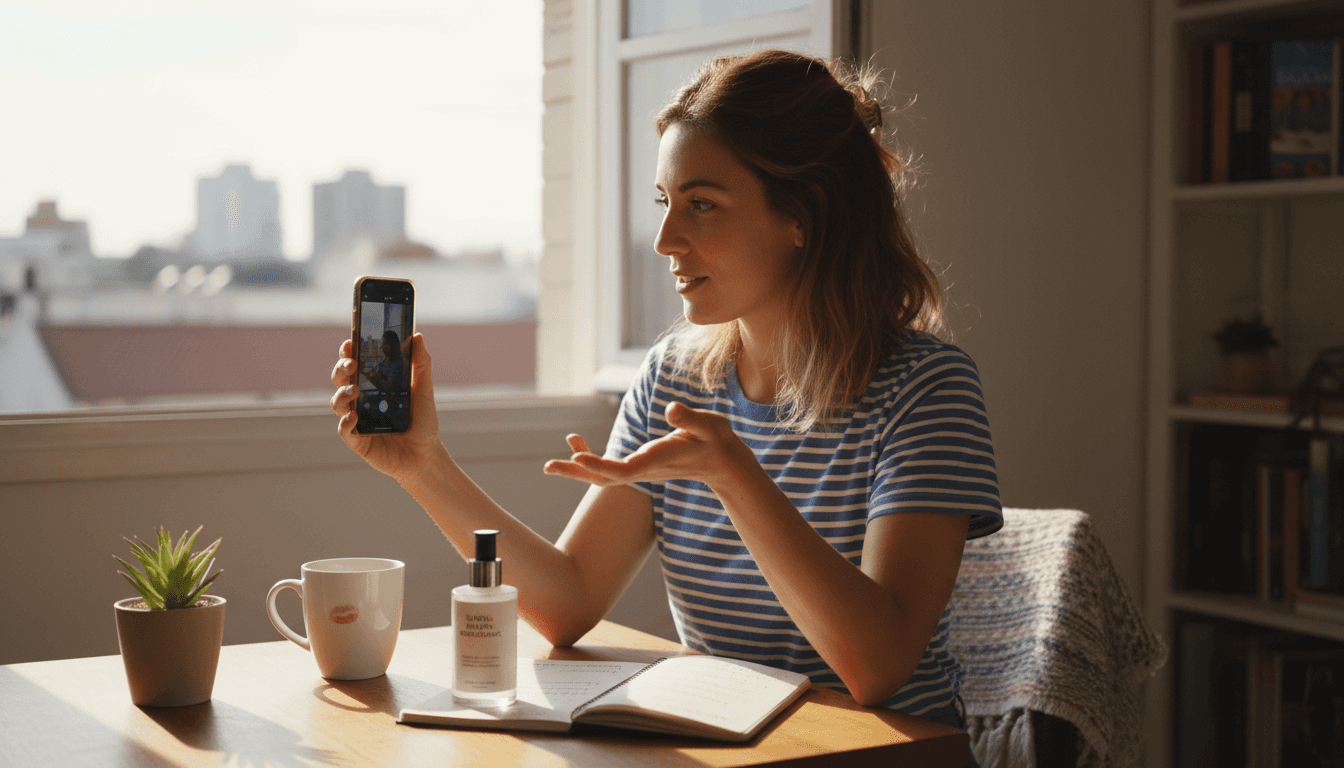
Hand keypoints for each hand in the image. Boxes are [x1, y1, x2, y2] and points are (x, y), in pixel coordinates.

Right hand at [330, 333, 442, 482]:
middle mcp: (361, 401)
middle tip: (351, 364)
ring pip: (338, 403)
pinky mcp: (357, 441)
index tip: (350, 343)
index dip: (348, 353)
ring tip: (355, 390)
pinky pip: (344, 430)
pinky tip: (354, 416)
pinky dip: (345, 422)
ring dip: (342, 394)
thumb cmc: (423, 423)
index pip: (355, 365)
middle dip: (341, 369)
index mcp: (373, 386)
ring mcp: (356, 421)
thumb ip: (420, 365)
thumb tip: (418, 336)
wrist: (426, 455)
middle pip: (340, 380)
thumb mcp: (424, 391)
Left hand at [543, 402, 752, 489]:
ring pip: (602, 476)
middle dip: (577, 473)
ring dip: (577, 469)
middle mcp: (644, 469)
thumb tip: (671, 410)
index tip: (577, 456)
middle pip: (604, 478)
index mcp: (657, 460)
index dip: (599, 464)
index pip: (624, 469)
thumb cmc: (716, 440)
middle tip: (548, 467)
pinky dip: (589, 458)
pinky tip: (576, 443)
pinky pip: (607, 468)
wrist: (722, 462)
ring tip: (551, 464)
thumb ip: (690, 419)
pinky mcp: (638, 466)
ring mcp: (640, 470)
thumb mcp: (709, 425)